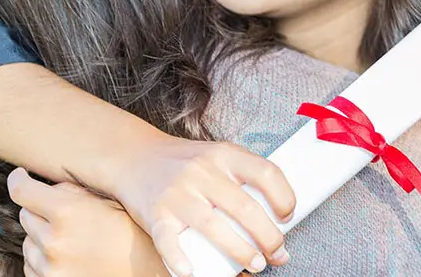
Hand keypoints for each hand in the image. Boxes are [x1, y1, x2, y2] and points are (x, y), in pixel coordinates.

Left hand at [8, 168, 169, 276]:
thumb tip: (45, 186)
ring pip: (28, 244)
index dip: (19, 180)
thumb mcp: (108, 202)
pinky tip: (68, 258)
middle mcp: (54, 242)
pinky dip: (43, 261)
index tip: (20, 177)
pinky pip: (32, 268)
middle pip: (25, 216)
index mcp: (67, 213)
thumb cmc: (134, 235)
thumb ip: (72, 192)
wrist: (151, 273)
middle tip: (64, 215)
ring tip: (71, 240)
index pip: (21, 191)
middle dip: (40, 211)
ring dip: (41, 238)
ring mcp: (51, 270)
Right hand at [104, 136, 294, 275]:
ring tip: (256, 265)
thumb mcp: (215, 156)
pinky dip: (179, 259)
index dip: (284, 197)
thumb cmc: (184, 163)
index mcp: (223, 155)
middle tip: (277, 253)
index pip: (265, 173)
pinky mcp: (155, 213)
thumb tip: (276, 220)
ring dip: (241, 251)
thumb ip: (242, 179)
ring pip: (214, 226)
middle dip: (269, 237)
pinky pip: (168, 240)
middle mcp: (202, 171)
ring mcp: (178, 192)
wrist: (133, 156)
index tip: (287, 217)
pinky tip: (192, 272)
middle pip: (245, 208)